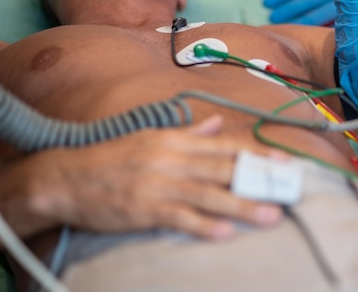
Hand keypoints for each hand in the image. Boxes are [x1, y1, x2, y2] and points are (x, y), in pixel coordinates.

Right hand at [0, 115, 283, 240]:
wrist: (67, 177)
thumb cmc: (113, 157)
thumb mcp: (152, 136)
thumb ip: (189, 131)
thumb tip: (218, 123)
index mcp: (176, 141)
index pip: (226, 146)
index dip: (258, 153)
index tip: (285, 160)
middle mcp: (172, 159)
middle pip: (224, 169)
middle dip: (260, 180)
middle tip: (290, 188)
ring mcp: (159, 185)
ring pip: (209, 195)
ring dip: (242, 206)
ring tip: (270, 215)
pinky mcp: (145, 209)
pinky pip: (179, 217)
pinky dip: (202, 225)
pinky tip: (225, 233)